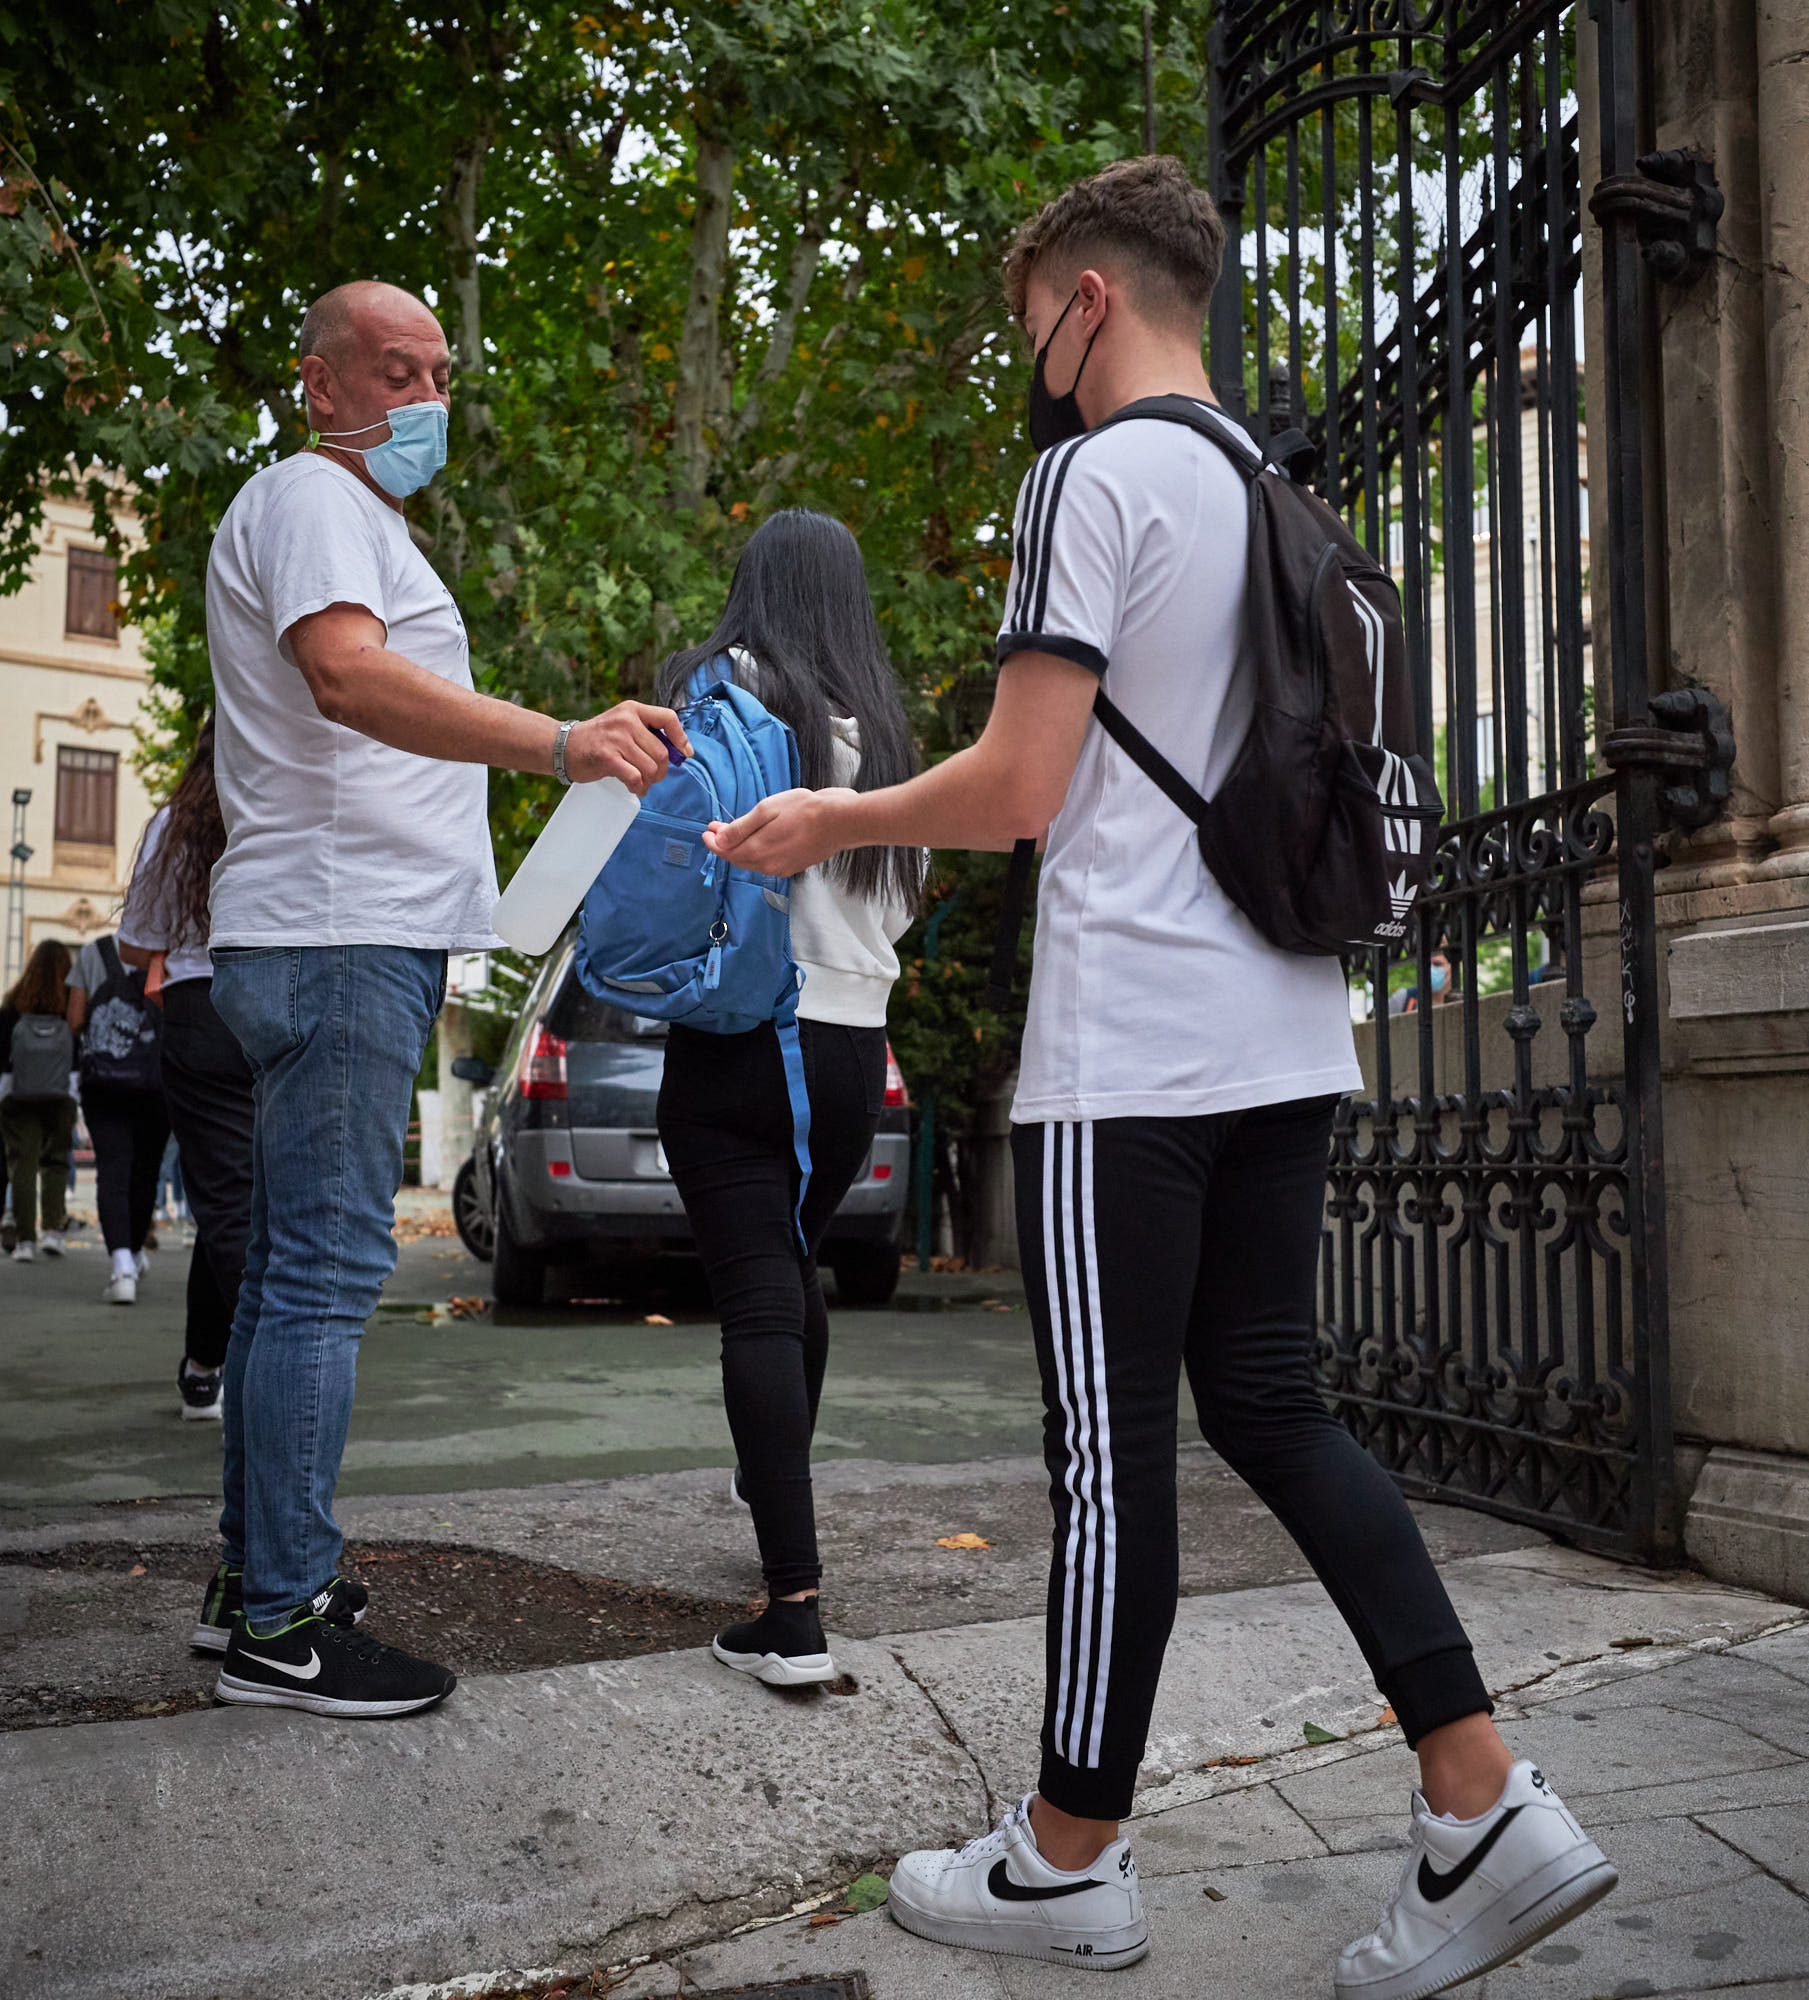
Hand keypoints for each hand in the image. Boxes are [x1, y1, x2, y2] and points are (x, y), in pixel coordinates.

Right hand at [564, 701, 691, 793]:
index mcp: (633, 710)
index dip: (681, 738)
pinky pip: (635, 778)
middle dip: (661, 771)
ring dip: (649, 782)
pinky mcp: (607, 757)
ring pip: (651, 768)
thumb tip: (678, 752)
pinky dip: (638, 787)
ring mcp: (616, 738)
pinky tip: (634, 787)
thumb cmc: (598, 739)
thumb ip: (646, 733)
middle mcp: (626, 721)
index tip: (685, 753)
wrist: (564, 746)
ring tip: (641, 784)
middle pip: (662, 752)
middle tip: (652, 777)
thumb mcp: (622, 724)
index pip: (668, 718)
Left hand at [704, 787, 859, 875]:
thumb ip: (741, 828)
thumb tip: (720, 840)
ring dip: (740, 848)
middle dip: (724, 844)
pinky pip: (767, 862)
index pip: (726, 851)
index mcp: (757, 850)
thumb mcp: (767, 810)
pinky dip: (757, 853)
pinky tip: (759, 841)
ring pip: (752, 861)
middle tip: (716, 830)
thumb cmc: (805, 811)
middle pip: (737, 858)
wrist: (838, 822)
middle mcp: (767, 865)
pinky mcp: (793, 866)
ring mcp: (781, 867)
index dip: (713, 842)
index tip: (707, 831)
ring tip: (734, 834)